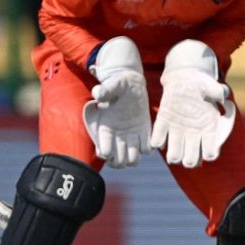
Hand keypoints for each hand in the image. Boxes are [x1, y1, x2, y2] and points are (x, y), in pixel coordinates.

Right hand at [82, 37, 151, 167]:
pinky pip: (146, 149)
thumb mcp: (111, 85)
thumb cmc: (118, 84)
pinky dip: (147, 148)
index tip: (109, 149)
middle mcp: (117, 136)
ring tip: (136, 148)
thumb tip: (97, 93)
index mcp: (105, 128)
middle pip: (117, 161)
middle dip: (120, 160)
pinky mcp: (143, 133)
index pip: (104, 150)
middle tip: (125, 152)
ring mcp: (131, 136)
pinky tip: (147, 139)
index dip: (106, 152)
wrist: (132, 84)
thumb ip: (104, 91)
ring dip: (133, 158)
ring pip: (132, 160)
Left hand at [150, 40, 235, 168]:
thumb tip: (223, 96)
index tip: (207, 146)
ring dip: (173, 155)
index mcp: (208, 128)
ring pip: (174, 156)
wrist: (183, 80)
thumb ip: (217, 90)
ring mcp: (177, 132)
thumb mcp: (209, 85)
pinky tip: (162, 133)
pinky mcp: (163, 125)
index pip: (211, 153)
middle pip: (191, 161)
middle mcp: (193, 134)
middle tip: (186, 152)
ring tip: (172, 146)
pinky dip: (158, 141)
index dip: (209, 153)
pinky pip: (157, 141)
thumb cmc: (201, 84)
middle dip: (189, 160)